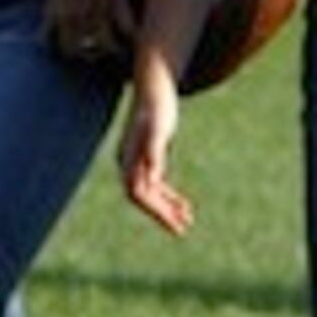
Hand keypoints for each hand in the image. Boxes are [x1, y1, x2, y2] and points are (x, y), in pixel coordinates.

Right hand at [115, 67, 194, 237]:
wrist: (155, 87)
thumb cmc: (158, 107)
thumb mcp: (158, 129)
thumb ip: (154, 153)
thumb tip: (152, 179)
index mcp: (128, 159)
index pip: (137, 194)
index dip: (154, 211)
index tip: (174, 224)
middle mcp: (128, 163)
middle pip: (143, 197)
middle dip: (162, 214)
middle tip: (183, 229)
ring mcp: (137, 161)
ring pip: (150, 193)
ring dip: (166, 207)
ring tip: (187, 219)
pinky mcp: (148, 158)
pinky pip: (155, 184)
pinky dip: (168, 196)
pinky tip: (183, 204)